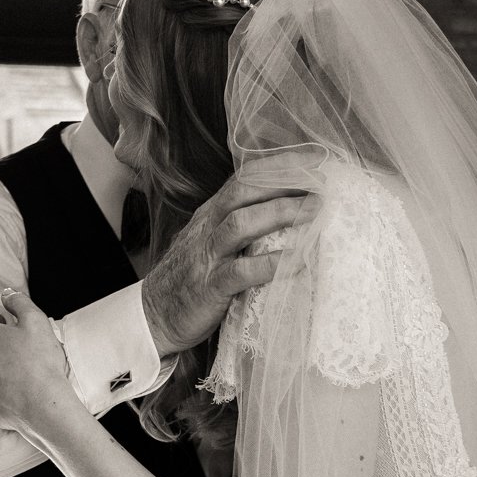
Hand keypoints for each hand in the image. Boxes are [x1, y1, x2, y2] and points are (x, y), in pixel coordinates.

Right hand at [142, 152, 322, 355]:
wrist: (153, 316)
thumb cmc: (191, 279)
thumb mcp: (210, 242)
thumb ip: (238, 225)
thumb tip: (284, 212)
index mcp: (211, 214)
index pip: (244, 179)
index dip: (278, 166)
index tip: (314, 161)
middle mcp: (208, 227)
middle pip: (244, 192)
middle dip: (284, 183)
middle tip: (322, 181)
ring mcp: (208, 255)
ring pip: (242, 224)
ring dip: (281, 213)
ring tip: (316, 212)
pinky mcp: (211, 286)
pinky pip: (243, 271)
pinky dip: (272, 264)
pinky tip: (299, 262)